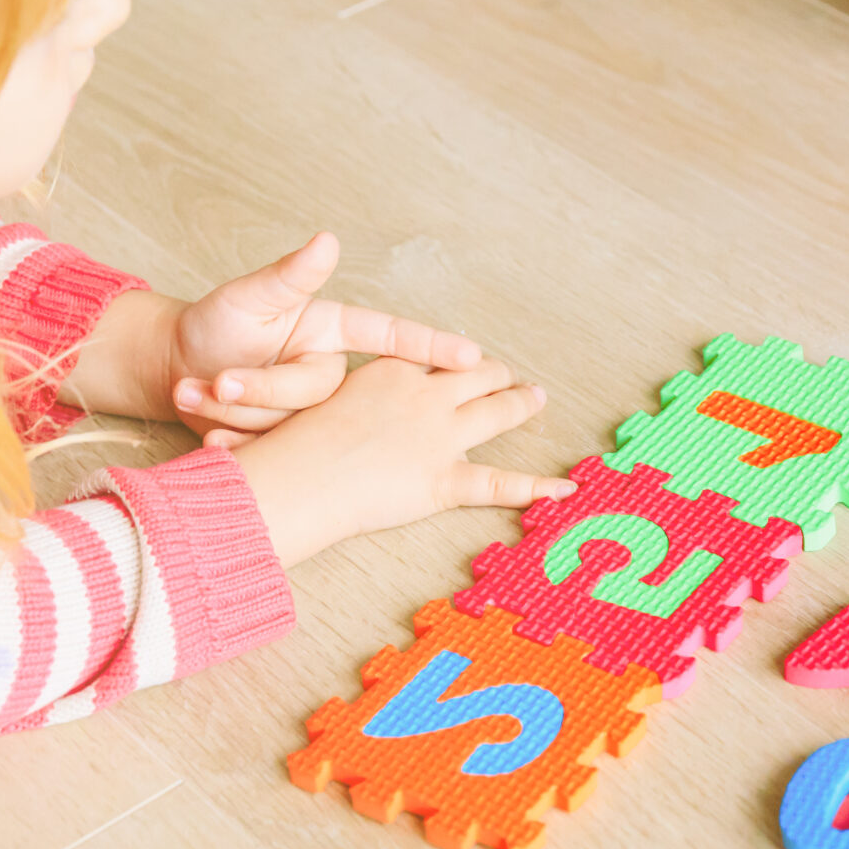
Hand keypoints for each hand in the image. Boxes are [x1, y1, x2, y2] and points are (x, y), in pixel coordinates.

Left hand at [168, 232, 478, 440]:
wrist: (176, 370)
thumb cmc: (216, 324)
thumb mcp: (247, 296)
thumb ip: (288, 275)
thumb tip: (326, 240)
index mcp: (333, 332)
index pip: (393, 337)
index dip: (434, 347)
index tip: (472, 357)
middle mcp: (330, 373)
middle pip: (320, 392)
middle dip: (262, 387)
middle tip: (217, 380)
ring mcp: (312, 411)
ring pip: (292, 421)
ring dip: (235, 408)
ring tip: (192, 390)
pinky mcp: (292, 441)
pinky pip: (274, 446)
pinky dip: (234, 440)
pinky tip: (209, 436)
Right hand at [228, 356, 572, 565]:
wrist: (293, 476)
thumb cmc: (282, 441)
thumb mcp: (297, 398)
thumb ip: (315, 398)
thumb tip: (289, 399)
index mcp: (391, 370)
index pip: (431, 358)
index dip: (452, 360)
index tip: (466, 358)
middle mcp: (424, 395)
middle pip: (473, 376)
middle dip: (495, 374)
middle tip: (512, 375)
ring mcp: (439, 436)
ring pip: (496, 412)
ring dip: (520, 403)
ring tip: (537, 398)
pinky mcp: (445, 479)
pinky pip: (499, 483)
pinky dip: (536, 488)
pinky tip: (566, 490)